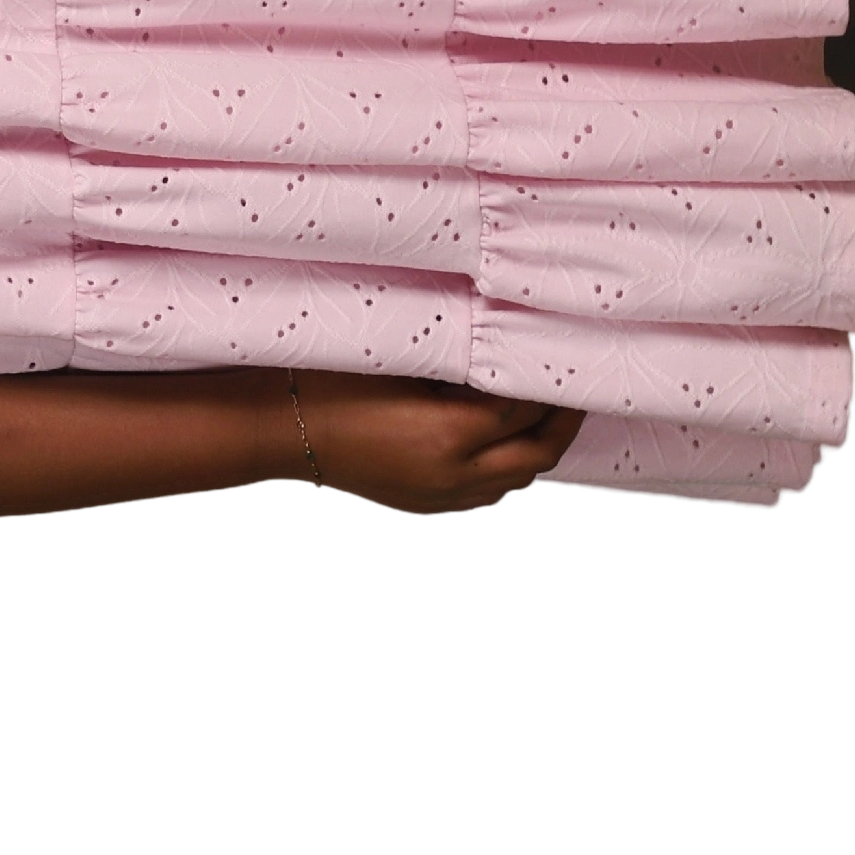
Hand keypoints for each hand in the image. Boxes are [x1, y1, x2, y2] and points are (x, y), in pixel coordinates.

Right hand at [292, 373, 586, 517]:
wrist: (281, 426)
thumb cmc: (332, 381)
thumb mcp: (402, 359)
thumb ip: (462, 359)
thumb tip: (509, 350)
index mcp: (448, 434)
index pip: (523, 407)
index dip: (547, 381)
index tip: (559, 355)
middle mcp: (452, 475)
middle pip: (536, 452)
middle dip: (562, 420)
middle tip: (573, 388)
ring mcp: (440, 496)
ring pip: (519, 481)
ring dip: (538, 447)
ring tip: (546, 413)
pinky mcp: (426, 504)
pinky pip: (489, 495)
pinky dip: (510, 470)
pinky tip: (508, 446)